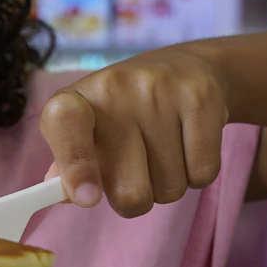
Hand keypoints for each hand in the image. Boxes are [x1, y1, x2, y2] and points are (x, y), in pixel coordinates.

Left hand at [38, 46, 229, 217]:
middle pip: (129, 191)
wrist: (183, 67)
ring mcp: (158, 90)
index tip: (88, 198)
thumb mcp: (86, 132)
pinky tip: (187, 146)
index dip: (75, 166)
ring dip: (168, 184)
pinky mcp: (199, 97)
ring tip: (163, 150)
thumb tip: (66, 195)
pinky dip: (196, 174)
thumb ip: (69, 165)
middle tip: (137, 171)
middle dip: (136, 197)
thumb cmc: (122, 114)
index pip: (64, 125)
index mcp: (74, 100)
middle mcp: (113, 88)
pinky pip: (202, 174)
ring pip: (170, 187)